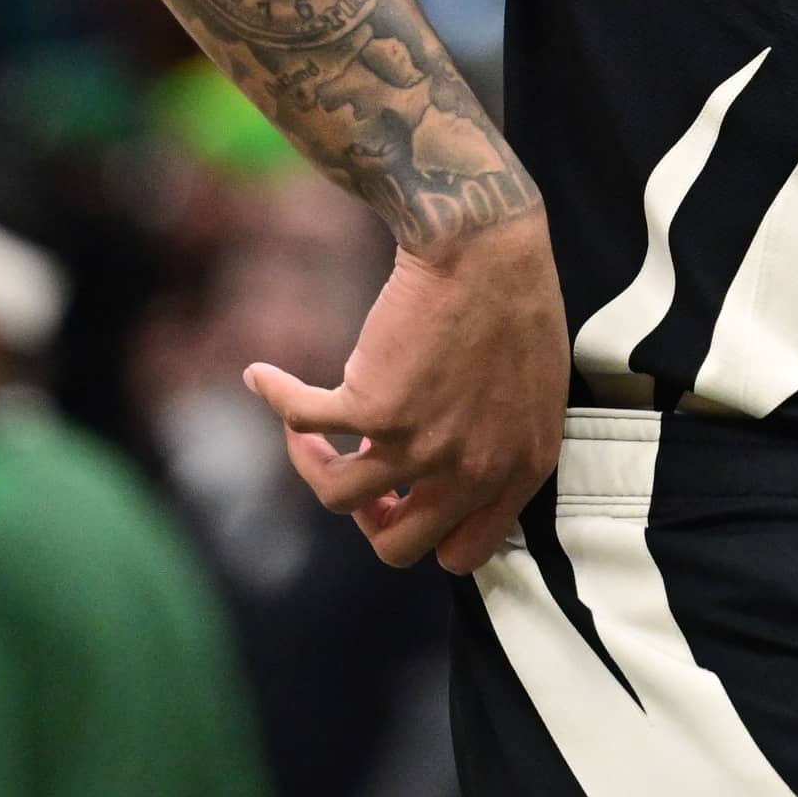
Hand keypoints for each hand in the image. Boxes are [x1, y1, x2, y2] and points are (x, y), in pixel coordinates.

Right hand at [246, 211, 569, 570]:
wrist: (485, 245)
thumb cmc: (516, 300)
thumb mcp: (533, 392)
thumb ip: (497, 444)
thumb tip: (444, 473)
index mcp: (517, 470)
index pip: (465, 551)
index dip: (427, 531)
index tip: (405, 500)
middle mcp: (470, 470)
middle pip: (397, 547)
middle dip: (370, 518)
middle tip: (361, 473)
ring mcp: (419, 446)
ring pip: (339, 498)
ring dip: (313, 464)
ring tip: (308, 430)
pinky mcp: (372, 407)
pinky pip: (303, 420)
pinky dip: (277, 396)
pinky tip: (264, 376)